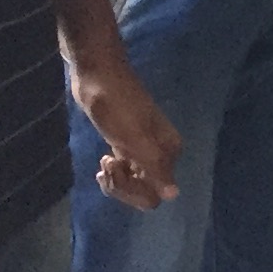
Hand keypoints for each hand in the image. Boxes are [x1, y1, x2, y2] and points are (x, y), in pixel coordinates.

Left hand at [70, 49, 182, 209]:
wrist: (99, 76)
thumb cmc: (116, 105)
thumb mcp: (135, 138)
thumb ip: (155, 166)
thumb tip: (174, 195)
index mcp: (168, 152)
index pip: (157, 194)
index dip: (134, 191)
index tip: (118, 170)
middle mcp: (161, 154)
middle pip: (147, 192)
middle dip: (123, 188)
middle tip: (107, 166)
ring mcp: (143, 149)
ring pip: (135, 184)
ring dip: (116, 181)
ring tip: (104, 163)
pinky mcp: (127, 145)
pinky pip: (127, 173)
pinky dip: (114, 173)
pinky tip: (105, 162)